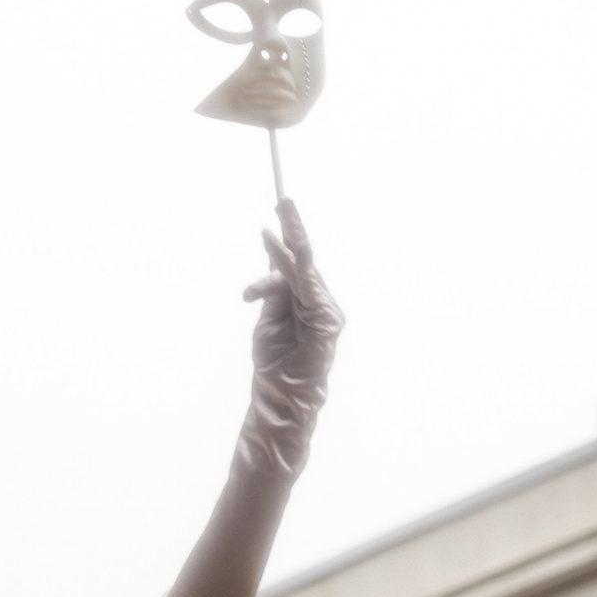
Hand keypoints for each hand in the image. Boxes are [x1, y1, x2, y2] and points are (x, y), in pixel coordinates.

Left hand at [235, 198, 343, 478]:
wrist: (281, 397)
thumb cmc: (273, 363)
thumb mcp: (268, 316)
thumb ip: (275, 288)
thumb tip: (276, 254)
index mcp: (304, 301)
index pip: (295, 264)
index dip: (286, 238)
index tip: (275, 213)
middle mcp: (319, 302)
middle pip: (305, 259)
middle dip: (294, 228)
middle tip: (284, 199)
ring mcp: (326, 312)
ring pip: (303, 272)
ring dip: (285, 249)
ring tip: (271, 224)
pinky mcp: (328, 323)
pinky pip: (306, 290)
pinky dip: (292, 270)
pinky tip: (280, 253)